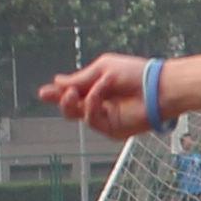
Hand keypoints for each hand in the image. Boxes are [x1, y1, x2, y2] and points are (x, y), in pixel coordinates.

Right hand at [38, 56, 153, 136]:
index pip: (74, 91)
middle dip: (59, 100)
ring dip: (70, 102)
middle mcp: (100, 103)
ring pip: (77, 115)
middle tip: (47, 94)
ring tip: (72, 93)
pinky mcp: (113, 129)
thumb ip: (80, 79)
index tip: (44, 92)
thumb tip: (56, 81)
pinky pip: (91, 120)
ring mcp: (106, 117)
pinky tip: (97, 96)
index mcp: (98, 86)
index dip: (58, 92)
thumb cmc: (134, 74)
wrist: (157, 88)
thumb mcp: (102, 70)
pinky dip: (91, 106)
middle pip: (71, 107)